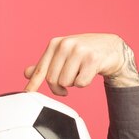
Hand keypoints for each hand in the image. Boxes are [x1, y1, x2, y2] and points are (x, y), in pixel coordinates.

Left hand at [24, 33, 138, 94]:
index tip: (26, 94)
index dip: (33, 84)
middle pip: (52, 80)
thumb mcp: (63, 56)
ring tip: (80, 72)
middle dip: (59, 87)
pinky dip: (84, 83)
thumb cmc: (83, 53)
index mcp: (55, 44)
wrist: (111, 48)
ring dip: (73, 84)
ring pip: (66, 83)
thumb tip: (26, 73)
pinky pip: (80, 84)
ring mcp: (79, 51)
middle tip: (68, 83)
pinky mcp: (92, 59)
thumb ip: (46, 65)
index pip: (41, 69)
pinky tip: (89, 72)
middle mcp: (65, 44)